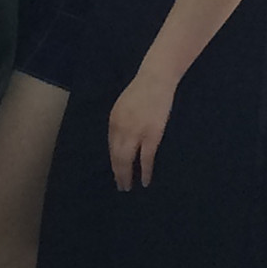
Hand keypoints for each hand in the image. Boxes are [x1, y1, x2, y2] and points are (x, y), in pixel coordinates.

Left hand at [108, 68, 175, 190]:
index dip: (113, 161)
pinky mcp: (152, 135)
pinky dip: (146, 171)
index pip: (111, 147)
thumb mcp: (123, 107)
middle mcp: (121, 129)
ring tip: (128, 187)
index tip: (115, 172)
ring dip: (127, 175)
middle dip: (117, 173)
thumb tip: (121, 140)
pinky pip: (146, 158)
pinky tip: (145, 180)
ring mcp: (136, 133)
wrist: (155, 80)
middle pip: (116, 157)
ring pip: (128, 160)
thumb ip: (120, 123)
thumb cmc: (141, 92)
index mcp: (113, 122)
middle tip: (120, 186)